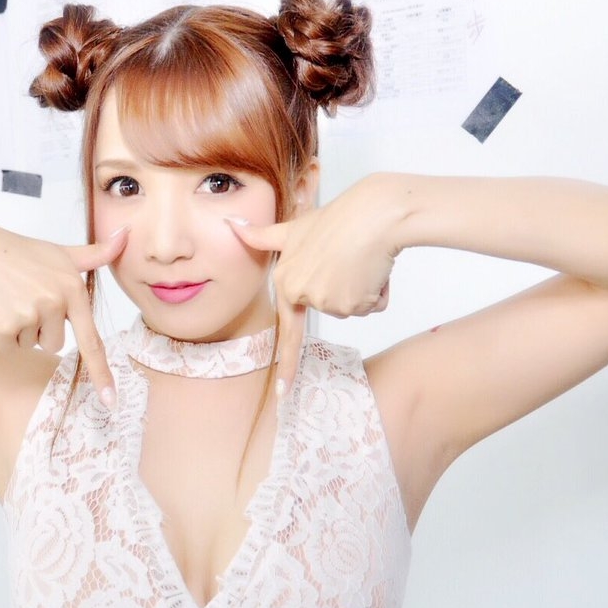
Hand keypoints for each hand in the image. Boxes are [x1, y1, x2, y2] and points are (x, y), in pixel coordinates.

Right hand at [0, 219, 129, 408]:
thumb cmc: (17, 253)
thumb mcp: (59, 251)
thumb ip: (95, 254)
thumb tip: (127, 236)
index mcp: (72, 288)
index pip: (91, 339)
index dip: (101, 373)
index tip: (110, 400)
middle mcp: (54, 303)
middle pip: (56, 344)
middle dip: (40, 328)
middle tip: (24, 298)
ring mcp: (29, 315)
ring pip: (32, 345)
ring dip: (20, 329)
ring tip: (8, 298)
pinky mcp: (3, 327)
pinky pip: (9, 347)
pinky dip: (0, 333)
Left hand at [225, 189, 394, 398]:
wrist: (374, 213)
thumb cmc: (338, 217)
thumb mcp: (296, 227)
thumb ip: (264, 236)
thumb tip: (231, 226)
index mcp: (286, 281)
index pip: (287, 331)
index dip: (288, 365)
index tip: (283, 394)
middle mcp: (302, 294)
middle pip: (330, 309)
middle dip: (346, 290)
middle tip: (348, 260)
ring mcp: (326, 301)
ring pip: (352, 307)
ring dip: (362, 288)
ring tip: (361, 259)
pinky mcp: (352, 303)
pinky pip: (370, 305)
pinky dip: (376, 289)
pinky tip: (373, 266)